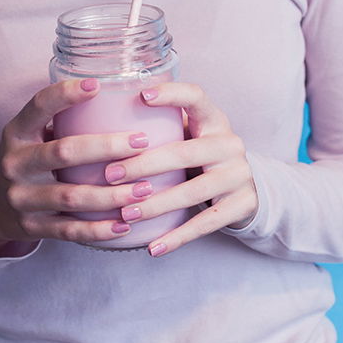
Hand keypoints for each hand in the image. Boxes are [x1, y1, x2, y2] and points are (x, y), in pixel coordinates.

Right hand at [0, 79, 152, 255]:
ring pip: (71, 196)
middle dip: (107, 147)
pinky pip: (69, 231)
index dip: (65, 94)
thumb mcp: (31, 135)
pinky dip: (99, 230)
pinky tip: (125, 225)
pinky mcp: (30, 227)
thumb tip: (121, 97)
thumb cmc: (28, 160)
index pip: (38, 106)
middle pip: (63, 152)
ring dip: (112, 194)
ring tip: (145, 188)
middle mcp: (15, 163)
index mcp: (16, 132)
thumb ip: (64, 121)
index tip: (97, 85)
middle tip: (142, 142)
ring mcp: (21, 198)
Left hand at [104, 82, 257, 256]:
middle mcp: (230, 143)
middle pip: (184, 152)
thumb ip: (159, 129)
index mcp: (213, 120)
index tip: (141, 96)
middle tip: (109, 175)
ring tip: (125, 214)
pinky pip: (206, 223)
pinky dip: (177, 238)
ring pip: (193, 192)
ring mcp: (239, 175)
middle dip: (143, 165)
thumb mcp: (189, 137)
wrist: (246, 190)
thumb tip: (95, 122)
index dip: (171, 94)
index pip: (196, 97)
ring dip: (156, 205)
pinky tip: (153, 248)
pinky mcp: (243, 204)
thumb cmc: (200, 159)